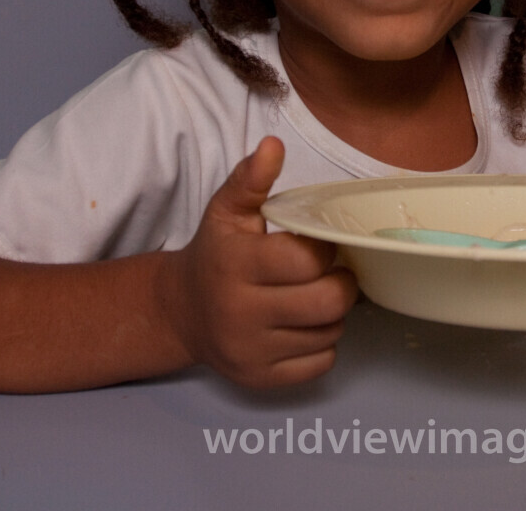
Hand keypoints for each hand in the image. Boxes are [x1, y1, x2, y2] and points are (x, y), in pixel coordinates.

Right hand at [159, 137, 358, 387]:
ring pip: (329, 333)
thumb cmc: (216, 253)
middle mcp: (241, 313)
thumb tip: (273, 145)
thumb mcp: (227, 211)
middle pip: (327, 302)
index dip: (325, 248)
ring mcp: (251, 352)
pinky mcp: (261, 380)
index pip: (306, 260)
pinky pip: (321, 364)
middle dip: (342, 283)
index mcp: (236, 265)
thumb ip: (251, 179)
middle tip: (333, 272)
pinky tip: (305, 325)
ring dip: (334, 313)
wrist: (182, 311)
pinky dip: (324, 343)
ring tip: (316, 296)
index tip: (321, 242)